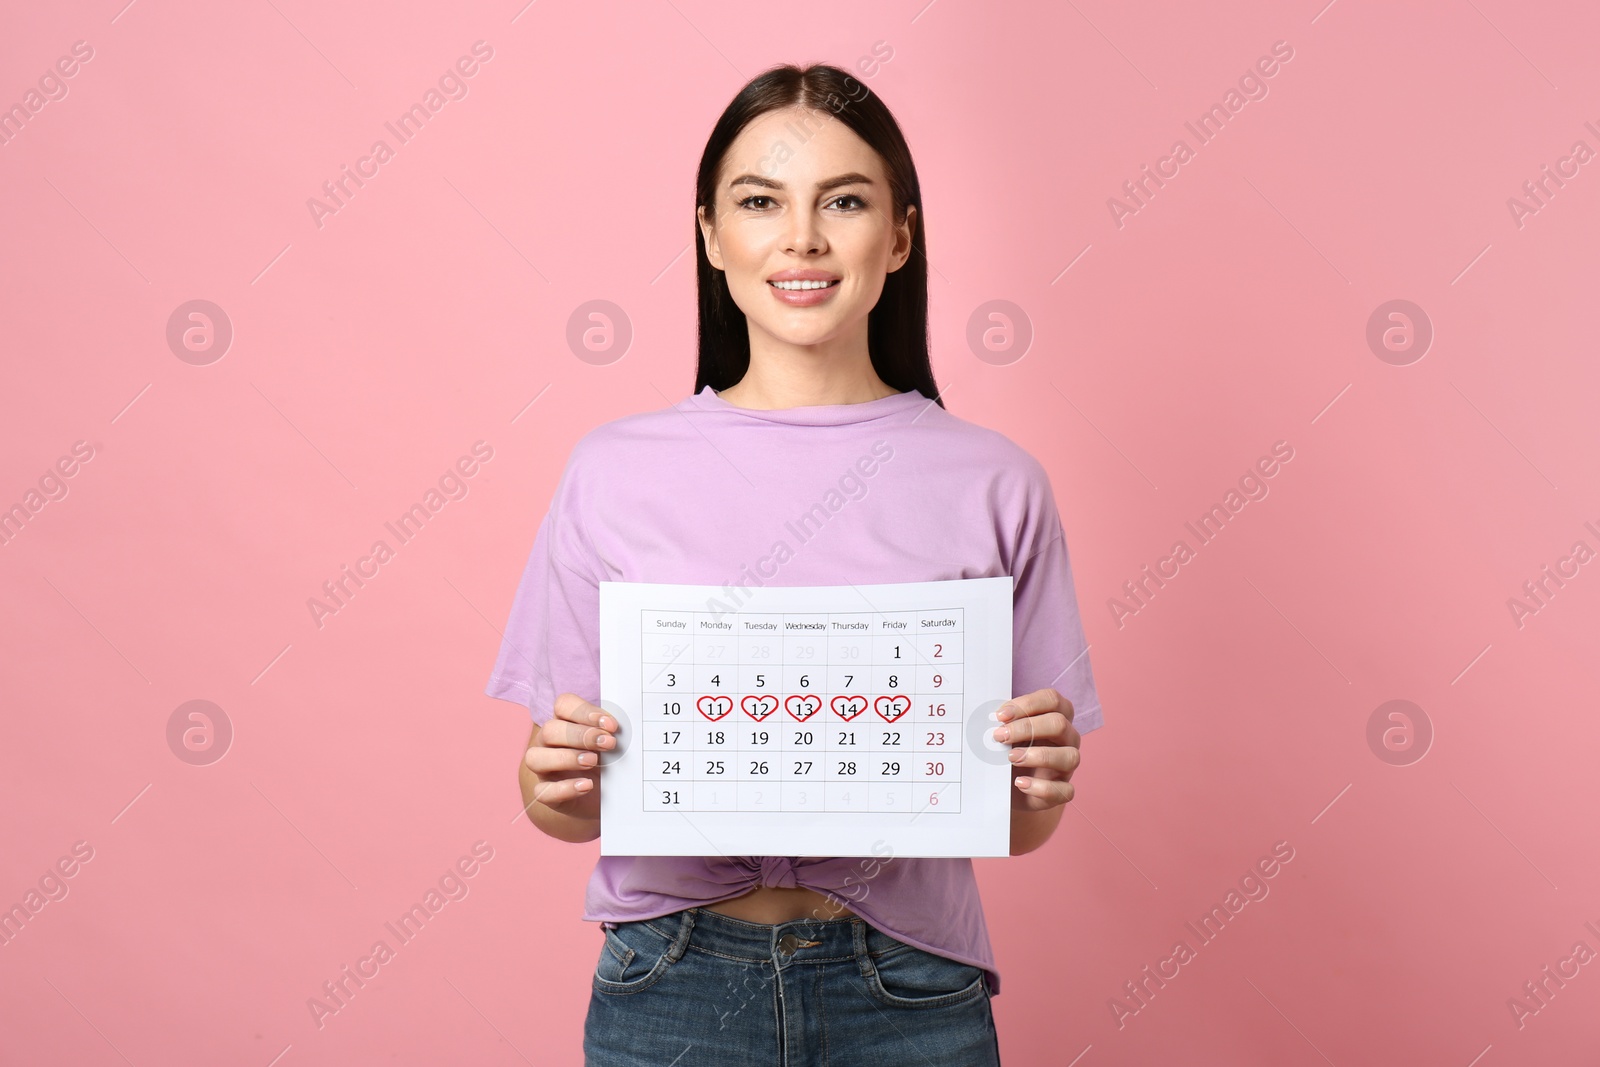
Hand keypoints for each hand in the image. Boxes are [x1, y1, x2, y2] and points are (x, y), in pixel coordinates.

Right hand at [521, 692, 618, 819]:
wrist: (602, 797)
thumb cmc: (605, 763)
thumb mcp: (609, 744)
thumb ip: (610, 733)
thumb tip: (617, 728)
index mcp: (564, 723)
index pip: (563, 705)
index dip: (584, 711)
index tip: (610, 724)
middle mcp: (547, 744)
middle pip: (550, 730)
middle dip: (580, 735)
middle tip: (607, 743)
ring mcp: (543, 770)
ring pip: (535, 758)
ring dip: (566, 758)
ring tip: (592, 762)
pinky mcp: (547, 795)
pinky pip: (543, 792)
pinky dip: (564, 788)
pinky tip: (587, 785)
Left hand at [993, 688, 1080, 811]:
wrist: (1006, 786)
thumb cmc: (1008, 751)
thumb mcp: (1005, 734)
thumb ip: (1002, 723)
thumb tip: (988, 717)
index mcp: (1054, 716)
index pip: (1052, 700)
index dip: (1028, 704)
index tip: (1001, 715)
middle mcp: (1067, 738)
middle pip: (1059, 724)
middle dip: (1027, 728)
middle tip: (1000, 736)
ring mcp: (1067, 765)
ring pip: (1070, 756)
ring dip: (1038, 755)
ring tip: (1011, 758)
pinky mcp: (1063, 790)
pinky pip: (1065, 790)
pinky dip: (1042, 787)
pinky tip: (1020, 784)